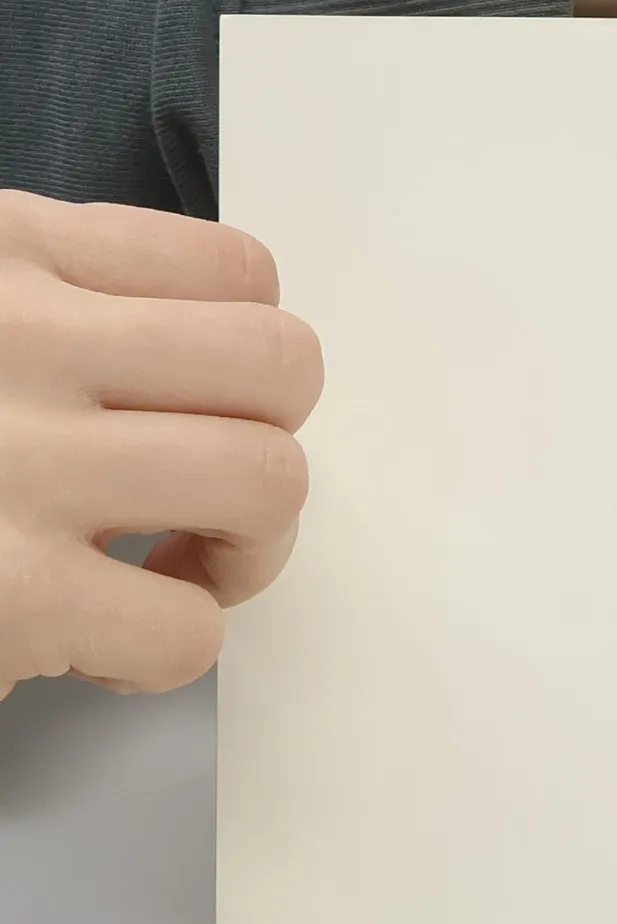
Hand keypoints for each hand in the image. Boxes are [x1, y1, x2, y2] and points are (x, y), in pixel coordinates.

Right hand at [0, 191, 320, 700]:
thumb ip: (48, 310)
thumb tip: (189, 367)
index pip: (235, 272)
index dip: (246, 363)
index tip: (193, 411)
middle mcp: (13, 335)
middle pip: (281, 365)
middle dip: (272, 446)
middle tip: (205, 503)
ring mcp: (12, 462)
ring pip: (266, 481)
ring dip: (246, 550)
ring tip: (168, 569)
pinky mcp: (5, 594)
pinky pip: (187, 627)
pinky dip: (165, 651)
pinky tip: (96, 640)